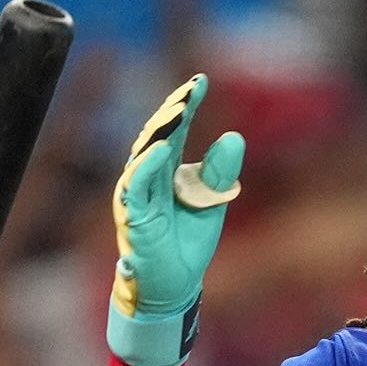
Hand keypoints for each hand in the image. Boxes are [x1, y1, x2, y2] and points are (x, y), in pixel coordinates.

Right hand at [107, 74, 243, 365]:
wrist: (174, 286)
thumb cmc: (187, 243)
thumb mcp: (213, 202)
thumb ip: (220, 172)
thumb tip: (234, 137)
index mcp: (168, 170)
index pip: (176, 129)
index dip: (187, 104)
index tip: (202, 80)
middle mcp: (149, 176)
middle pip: (159, 134)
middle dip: (173, 109)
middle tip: (192, 88)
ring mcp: (138, 194)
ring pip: (145, 154)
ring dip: (160, 130)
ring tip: (179, 108)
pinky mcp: (132, 215)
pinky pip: (136, 186)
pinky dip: (146, 166)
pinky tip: (161, 148)